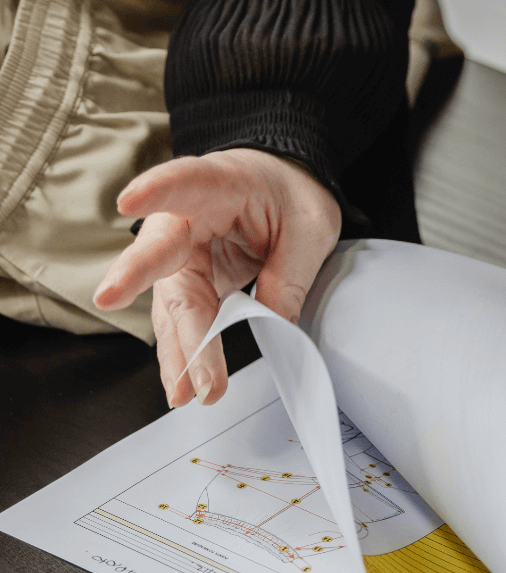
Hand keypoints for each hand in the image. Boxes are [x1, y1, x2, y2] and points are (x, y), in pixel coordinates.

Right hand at [93, 149, 340, 408]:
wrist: (282, 186)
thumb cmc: (290, 194)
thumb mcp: (309, 228)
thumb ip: (288, 274)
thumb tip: (274, 327)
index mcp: (220, 183)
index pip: (185, 181)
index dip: (157, 189)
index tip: (130, 202)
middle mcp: (186, 218)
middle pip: (169, 264)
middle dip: (178, 318)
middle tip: (177, 357)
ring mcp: (181, 252)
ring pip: (172, 303)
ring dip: (180, 350)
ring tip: (185, 391)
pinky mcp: (187, 280)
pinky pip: (181, 319)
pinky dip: (184, 353)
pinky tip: (182, 386)